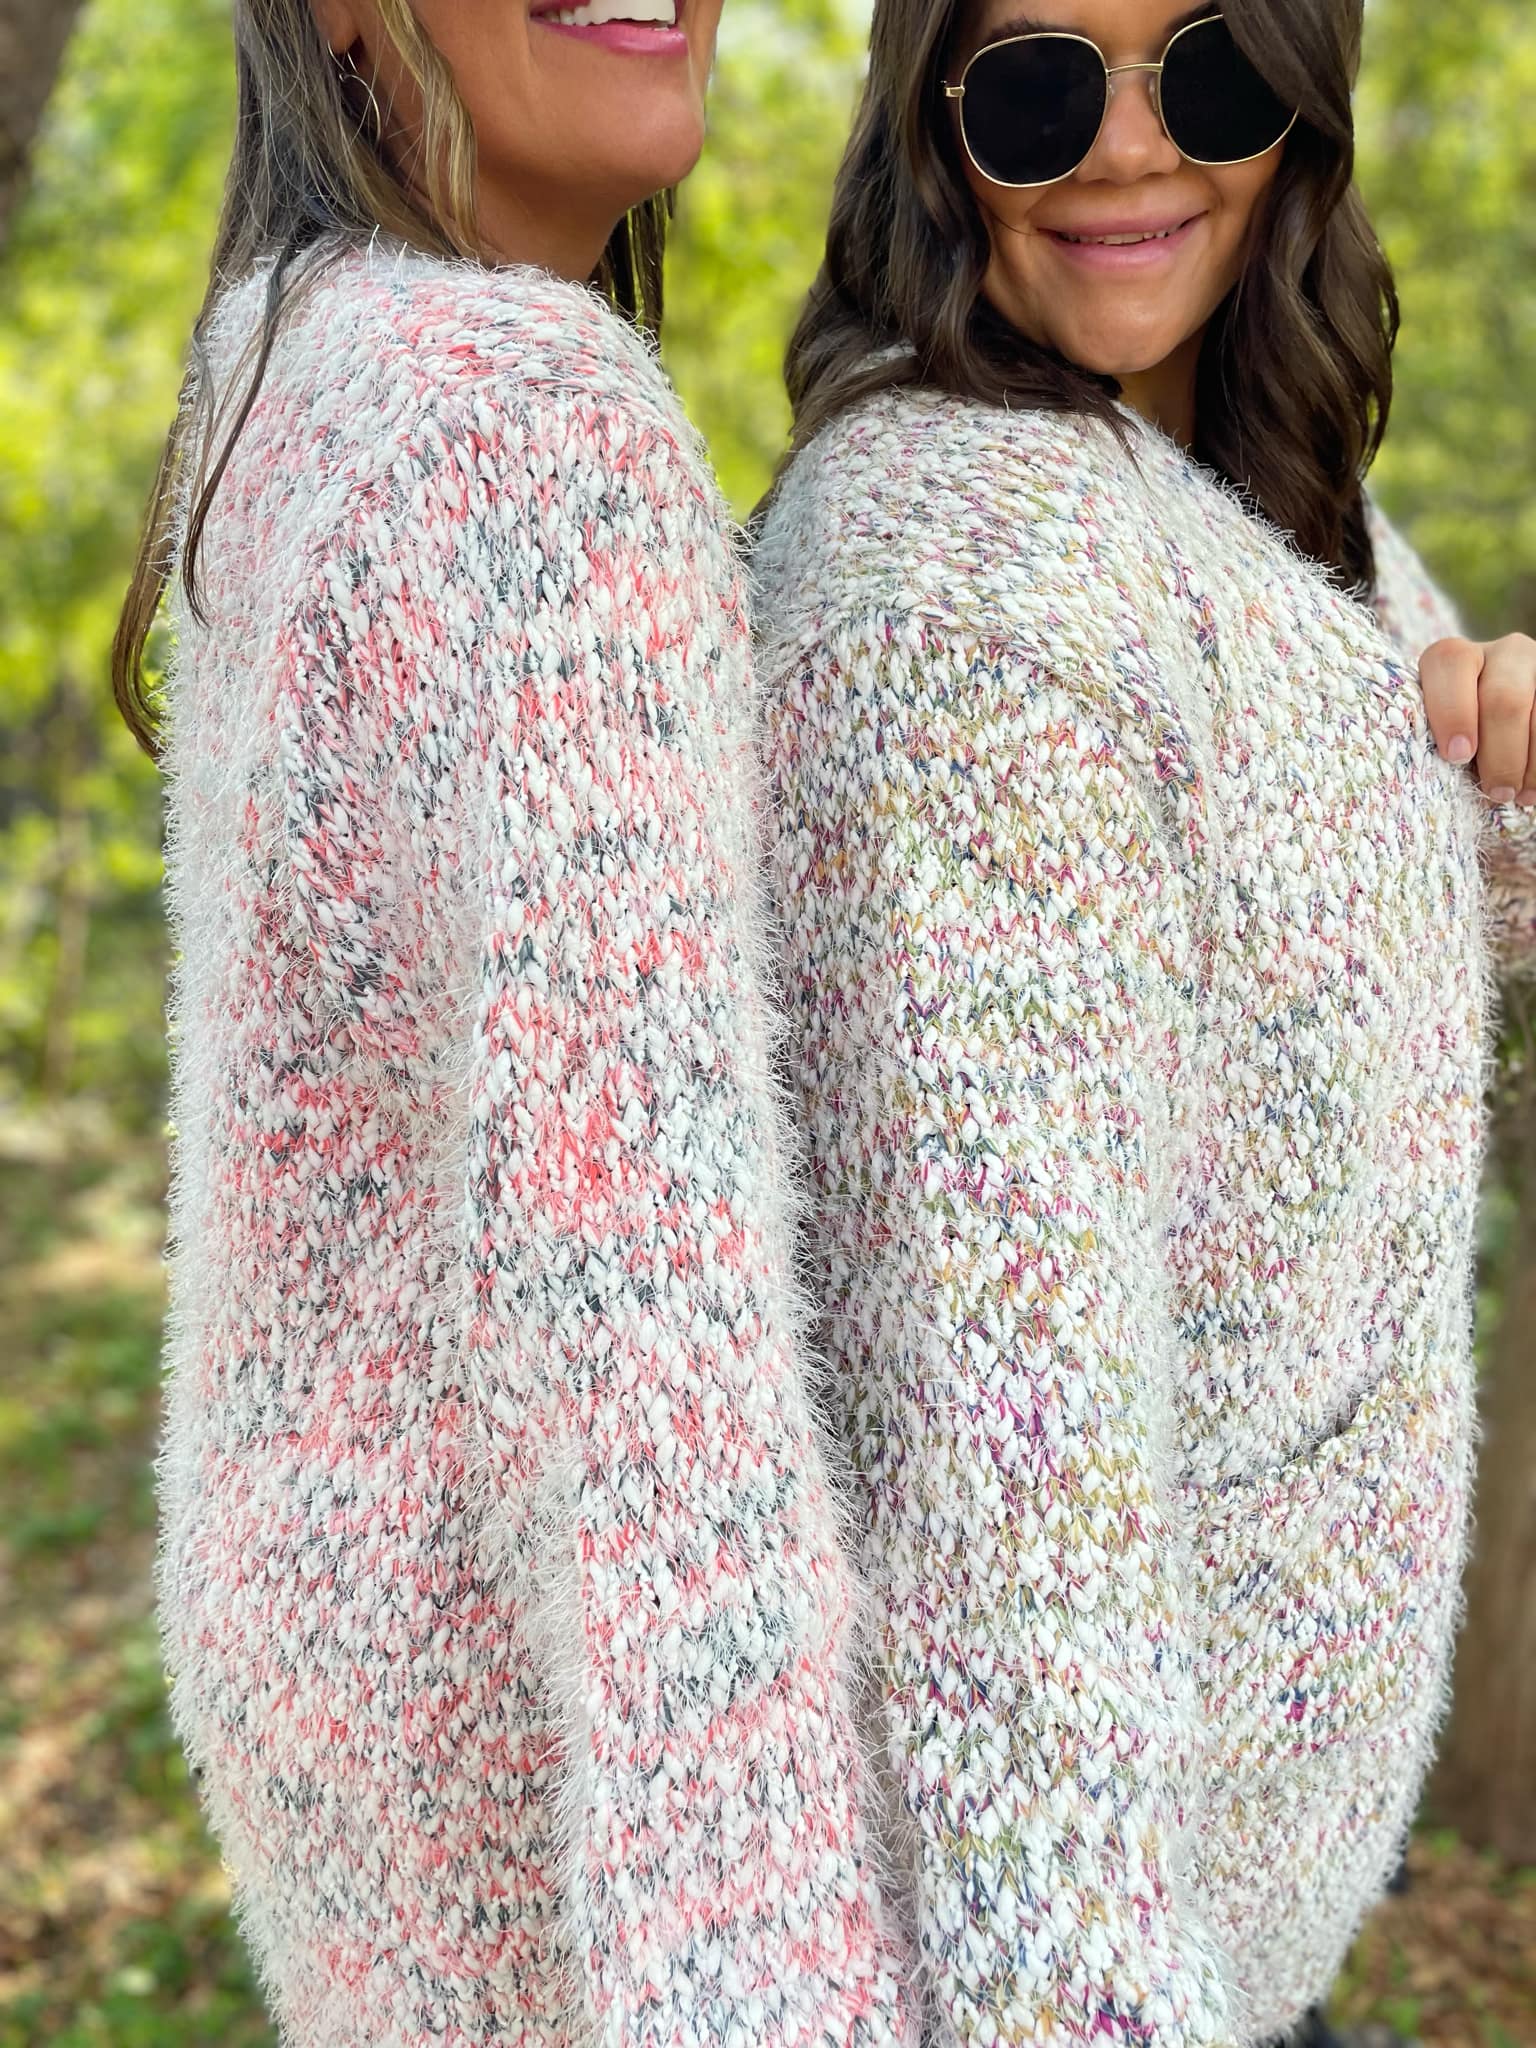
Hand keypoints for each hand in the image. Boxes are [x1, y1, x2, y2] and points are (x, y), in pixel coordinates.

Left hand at [1420, 635, 1535, 805]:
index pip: (1451, 663)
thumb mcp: (1441, 731)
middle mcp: (1504, 653)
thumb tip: (1443, 766)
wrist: (1501, 725)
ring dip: (1529, 764)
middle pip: (1504, 698)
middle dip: (1500, 754)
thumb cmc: (1462, 739)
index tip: (1456, 756)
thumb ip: (1436, 737)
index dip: (1452, 711)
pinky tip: (1535, 787)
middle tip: (1497, 792)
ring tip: (1520, 795)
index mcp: (1458, 658)